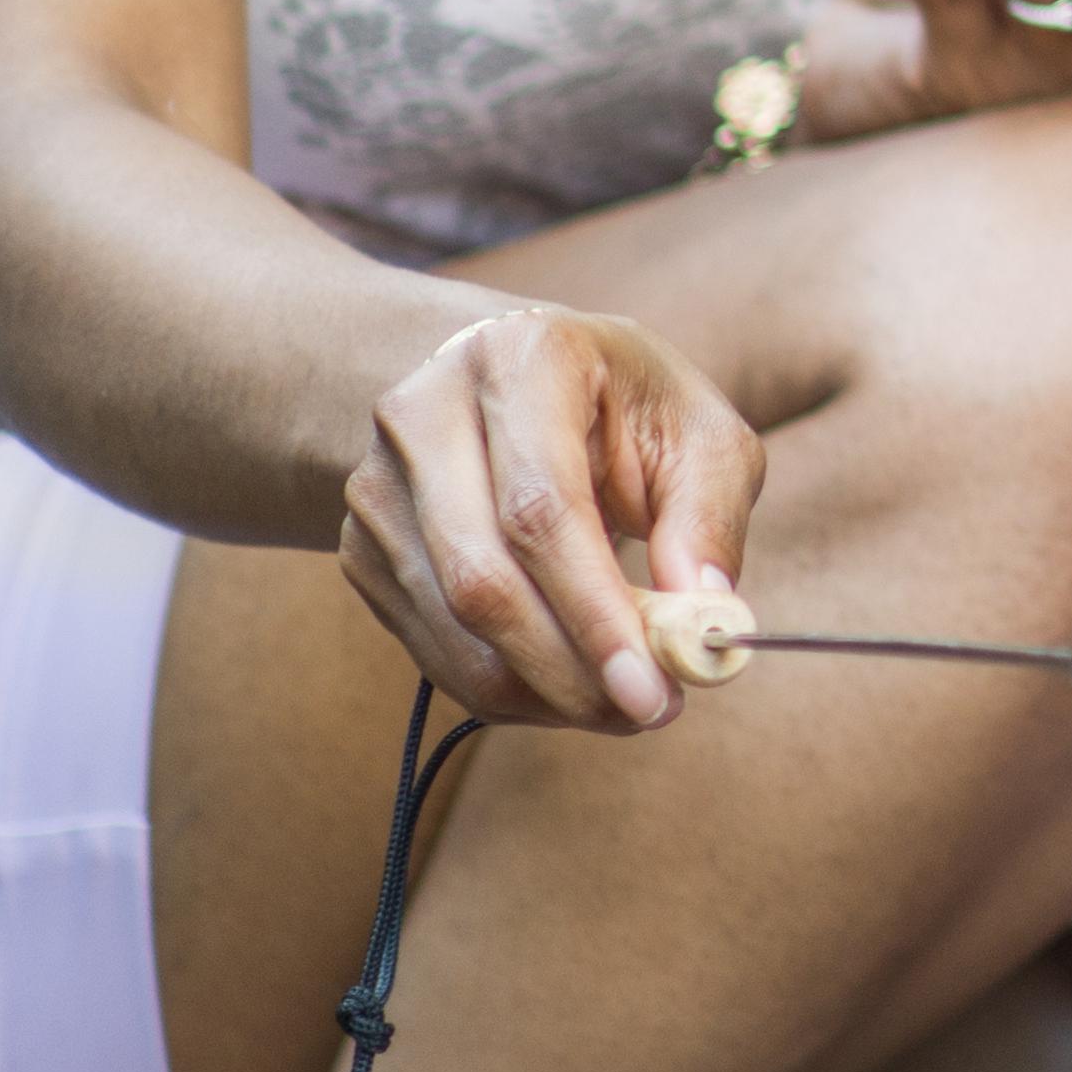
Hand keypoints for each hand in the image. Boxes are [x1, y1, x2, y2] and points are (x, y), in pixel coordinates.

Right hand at [342, 300, 764, 730]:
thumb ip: (710, 515)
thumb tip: (706, 619)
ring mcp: (378, 487)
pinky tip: (566, 685)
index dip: (594, 611)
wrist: (504, 384)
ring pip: (450, 627)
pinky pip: (431, 647)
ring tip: (622, 703)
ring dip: (541, 690)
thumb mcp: (695, 428)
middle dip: (569, 667)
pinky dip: (506, 687)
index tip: (655, 688)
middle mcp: (424, 417)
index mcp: (518, 359)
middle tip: (647, 711)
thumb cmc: (621, 405)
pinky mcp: (362, 549)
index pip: (540, 510)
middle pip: (481, 579)